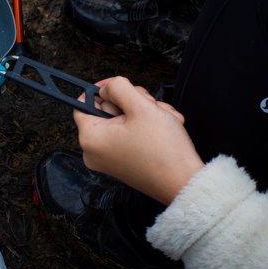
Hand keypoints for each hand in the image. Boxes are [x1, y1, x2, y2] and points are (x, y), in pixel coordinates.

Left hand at [73, 76, 203, 204]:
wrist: (185, 182)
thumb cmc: (163, 150)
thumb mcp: (140, 106)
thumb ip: (118, 88)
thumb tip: (107, 87)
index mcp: (90, 138)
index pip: (83, 103)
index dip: (102, 90)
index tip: (119, 86)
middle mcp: (95, 151)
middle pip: (107, 110)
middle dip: (132, 102)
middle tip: (148, 106)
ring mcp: (110, 158)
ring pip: (123, 120)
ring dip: (144, 113)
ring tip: (161, 120)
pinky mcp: (124, 162)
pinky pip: (130, 134)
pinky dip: (147, 127)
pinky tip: (163, 130)